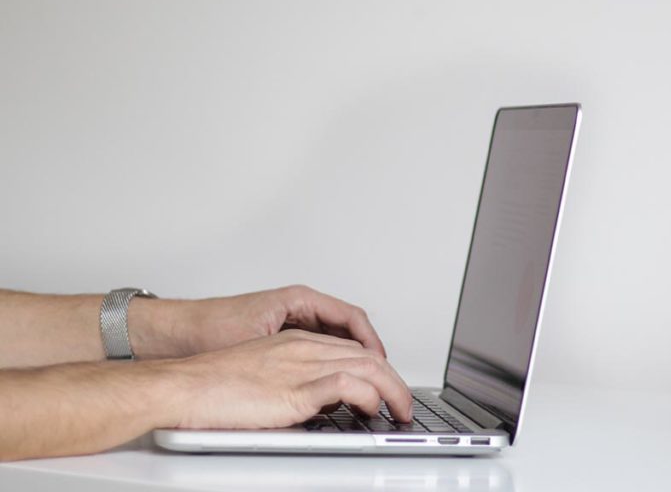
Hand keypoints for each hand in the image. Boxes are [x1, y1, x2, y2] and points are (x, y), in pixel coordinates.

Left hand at [129, 285, 386, 359]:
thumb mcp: (260, 341)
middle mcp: (298, 307)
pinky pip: (318, 348)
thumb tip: (332, 369)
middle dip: (367, 352)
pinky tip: (333, 382)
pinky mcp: (280, 337)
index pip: (351, 317)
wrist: (172, 334)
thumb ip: (298, 353)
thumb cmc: (207, 329)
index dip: (372, 342)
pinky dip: (331, 363)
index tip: (382, 363)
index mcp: (299, 299)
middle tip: (381, 377)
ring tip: (363, 382)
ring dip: (350, 358)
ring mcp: (290, 321)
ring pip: (334, 339)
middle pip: (348, 328)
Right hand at [165, 329, 412, 428]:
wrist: (184, 386)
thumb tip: (316, 407)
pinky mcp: (295, 389)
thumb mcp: (262, 378)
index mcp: (294, 342)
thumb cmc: (211, 385)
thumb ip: (292, 384)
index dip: (376, 368)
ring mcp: (301, 366)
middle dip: (394, 380)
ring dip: (392, 390)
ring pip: (367, 366)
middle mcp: (303, 348)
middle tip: (403, 403)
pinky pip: (347, 386)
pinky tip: (373, 409)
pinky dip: (369, 396)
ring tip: (400, 411)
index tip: (387, 387)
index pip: (351, 348)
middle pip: (367, 355)